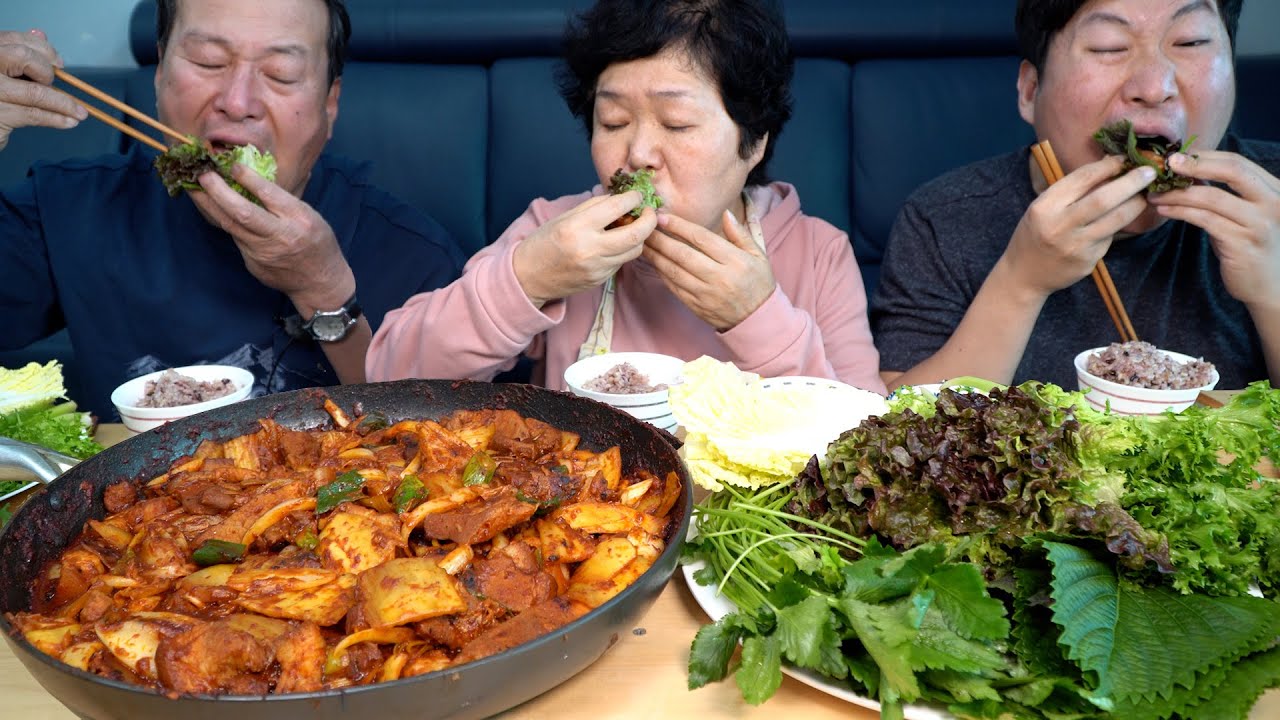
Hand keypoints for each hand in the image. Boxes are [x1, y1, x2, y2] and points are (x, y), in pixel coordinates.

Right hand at [0, 30, 86, 150]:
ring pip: (35, 91)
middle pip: (23, 56)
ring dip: (64, 103)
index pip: (15, 39)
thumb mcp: (4, 72)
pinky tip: (69, 122)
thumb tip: (40, 35)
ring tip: (80, 112)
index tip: (58, 63)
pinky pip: (34, 114)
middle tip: (55, 83)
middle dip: (46, 70)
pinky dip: (56, 118)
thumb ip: (19, 54)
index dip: (42, 49)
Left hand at [190, 163, 353, 315]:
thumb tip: (252, 180)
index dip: (248, 178)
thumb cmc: (317, 243)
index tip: (232, 165)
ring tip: (194, 188)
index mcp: (299, 220)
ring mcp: (263, 252)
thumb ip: (283, 201)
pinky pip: (235, 237)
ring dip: (209, 205)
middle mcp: (280, 236)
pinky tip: (212, 208)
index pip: (269, 195)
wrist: (318, 283)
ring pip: (230, 226)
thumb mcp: (310, 216)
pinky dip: (223, 220)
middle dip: (218, 191)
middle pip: (242, 212)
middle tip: (203, 174)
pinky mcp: (252, 263)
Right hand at [512, 190, 656, 306]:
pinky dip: (623, 250)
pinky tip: (614, 244)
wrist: (528, 276)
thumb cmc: (545, 241)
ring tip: (632, 227)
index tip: (637, 195)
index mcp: (577, 226)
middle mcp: (589, 248)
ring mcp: (597, 267)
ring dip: (639, 237)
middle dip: (649, 220)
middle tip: (649, 212)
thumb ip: (594, 207)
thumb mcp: (565, 217)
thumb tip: (621, 198)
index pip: (617, 207)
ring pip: (634, 250)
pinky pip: (621, 262)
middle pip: (635, 234)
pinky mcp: (600, 280)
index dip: (633, 198)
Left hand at [641, 209, 774, 329]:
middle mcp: (719, 277)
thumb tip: (726, 213)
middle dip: (661, 240)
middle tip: (646, 228)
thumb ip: (741, 234)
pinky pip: (675, 288)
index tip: (663, 217)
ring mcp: (706, 294)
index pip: (701, 238)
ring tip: (644, 244)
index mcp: (735, 261)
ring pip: (674, 272)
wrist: (759, 319)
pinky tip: (654, 263)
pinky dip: (662, 274)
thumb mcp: (759, 255)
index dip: (679, 226)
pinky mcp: (697, 306)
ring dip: (656, 257)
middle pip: (683, 255)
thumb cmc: (759, 282)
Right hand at [1002, 154, 1155, 296]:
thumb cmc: (1035, 233)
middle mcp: (1059, 225)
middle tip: (1149, 172)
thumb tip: (1108, 164)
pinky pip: (1110, 237)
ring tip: (1145, 194)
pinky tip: (1119, 220)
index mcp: (1045, 206)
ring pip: (1116, 219)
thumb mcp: (1043, 207)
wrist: (1025, 274)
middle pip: (1103, 199)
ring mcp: (1075, 245)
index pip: (1082, 178)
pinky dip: (1118, 226)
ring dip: (1135, 204)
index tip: (1123, 159)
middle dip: (1131, 182)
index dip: (1107, 166)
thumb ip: (1072, 190)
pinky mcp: (1088, 261)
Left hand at [1148, 151, 1279, 310]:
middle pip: (1233, 171)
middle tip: (1165, 164)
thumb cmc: (1248, 245)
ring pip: (1212, 198)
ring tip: (1155, 194)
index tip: (1177, 155)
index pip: (1239, 163)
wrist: (1267, 285)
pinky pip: (1205, 220)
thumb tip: (1186, 171)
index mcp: (1275, 189)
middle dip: (1196, 164)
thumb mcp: (1242, 214)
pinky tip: (1164, 210)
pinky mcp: (1242, 243)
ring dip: (1179, 193)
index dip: (1206, 156)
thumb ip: (1224, 193)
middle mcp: (1274, 203)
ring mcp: (1260, 223)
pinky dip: (1181, 212)